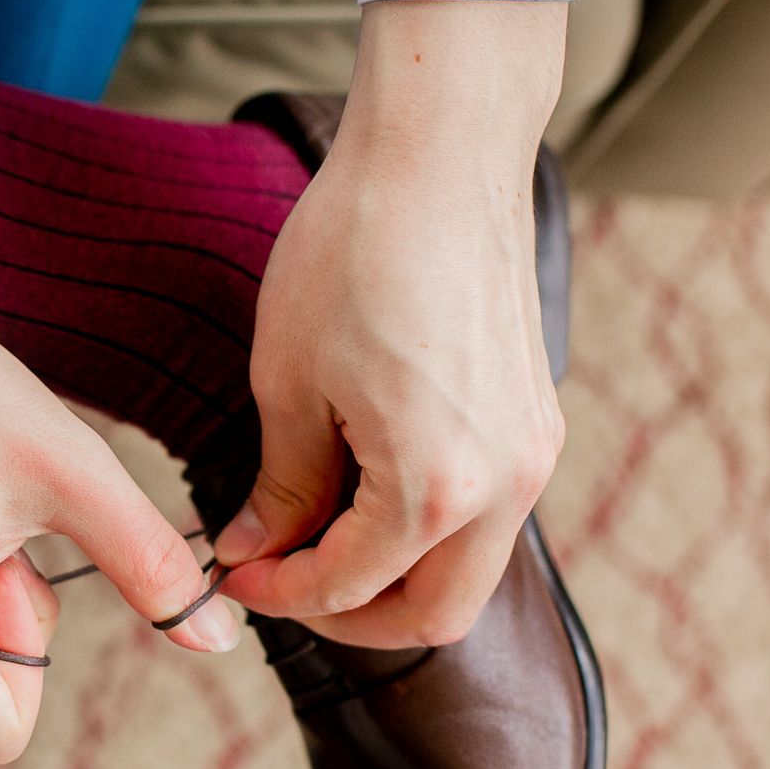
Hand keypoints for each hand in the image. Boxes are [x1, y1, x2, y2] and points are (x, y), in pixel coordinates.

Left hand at [214, 0, 568, 647]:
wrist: (441, 152)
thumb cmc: (353, 252)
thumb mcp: (289, 380)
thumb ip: (282, 485)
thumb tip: (257, 549)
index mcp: (437, 487)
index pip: (350, 586)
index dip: (280, 593)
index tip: (234, 572)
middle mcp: (505, 485)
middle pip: (437, 614)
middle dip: (351, 616)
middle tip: (283, 585)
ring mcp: (532, 452)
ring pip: (468, 567)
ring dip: (392, 573)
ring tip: (314, 533)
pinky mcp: (535, 419)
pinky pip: (486, 512)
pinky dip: (426, 527)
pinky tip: (363, 485)